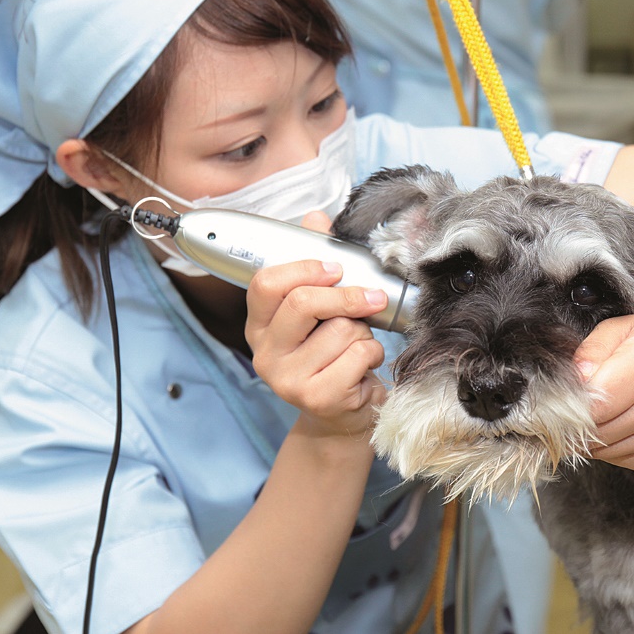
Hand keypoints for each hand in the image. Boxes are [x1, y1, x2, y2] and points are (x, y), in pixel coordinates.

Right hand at [244, 212, 388, 440]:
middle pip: (303, 302)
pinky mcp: (317, 398)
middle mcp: (265, 352)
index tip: (335, 268)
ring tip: (357, 347)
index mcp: (260, 324)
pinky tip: (363, 368)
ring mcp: (287, 379)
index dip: (304, 268)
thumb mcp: (320, 309)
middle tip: (372, 298)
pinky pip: (358, 355)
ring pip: (340, 330)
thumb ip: (314, 263)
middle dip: (346, 296)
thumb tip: (316, 217)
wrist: (341, 416)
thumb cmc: (331, 355)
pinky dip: (372, 355)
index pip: (266, 283)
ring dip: (363, 333)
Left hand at [574, 313, 633, 472]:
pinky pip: (627, 460)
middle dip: (578, 425)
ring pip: (612, 450)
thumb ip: (592, 350)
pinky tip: (616, 428)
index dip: (572, 407)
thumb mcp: (623, 329)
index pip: (599, 403)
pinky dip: (612, 448)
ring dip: (593, 440)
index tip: (562, 402)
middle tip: (568, 415)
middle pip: (603, 430)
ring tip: (593, 419)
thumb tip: (575, 381)